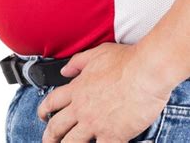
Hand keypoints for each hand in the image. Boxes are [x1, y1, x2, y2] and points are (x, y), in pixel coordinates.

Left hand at [37, 42, 173, 142]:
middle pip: (56, 126)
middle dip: (49, 136)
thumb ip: (77, 62)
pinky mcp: (112, 135)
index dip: (43, 110)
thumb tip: (65, 70)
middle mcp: (81, 108)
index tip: (42, 115)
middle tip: (48, 141)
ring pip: (71, 142)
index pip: (52, 101)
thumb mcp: (96, 54)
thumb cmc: (126, 61)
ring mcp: (95, 123)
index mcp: (77, 89)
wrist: (146, 72)